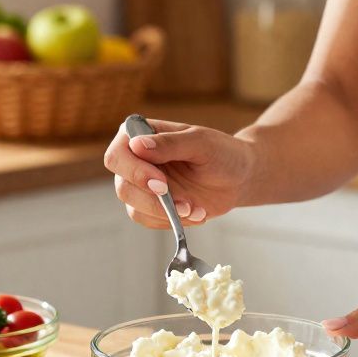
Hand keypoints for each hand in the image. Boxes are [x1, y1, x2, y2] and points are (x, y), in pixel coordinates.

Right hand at [103, 118, 255, 228]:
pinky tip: (196, 213)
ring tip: (196, 209)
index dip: (134, 172)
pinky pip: (149, 221)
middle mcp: (135, 160)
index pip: (117, 155)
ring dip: (166, 214)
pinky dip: (173, 222)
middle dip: (153, 200)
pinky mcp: (152, 206)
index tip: (161, 183)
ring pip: (134, 208)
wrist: (239, 178)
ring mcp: (142, 185)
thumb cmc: (222, 153)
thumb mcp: (201, 143)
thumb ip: (170, 143)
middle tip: (184, 204)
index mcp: (140, 135)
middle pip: (122, 187)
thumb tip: (137, 145)